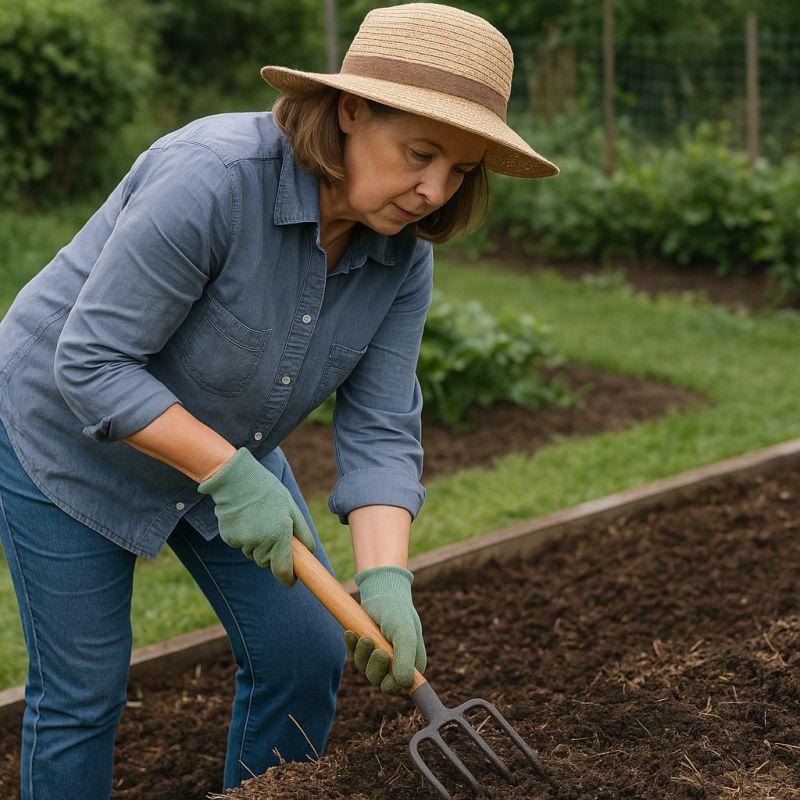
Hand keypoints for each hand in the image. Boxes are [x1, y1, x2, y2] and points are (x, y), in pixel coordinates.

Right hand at [197, 448, 315, 585]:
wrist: (237, 480)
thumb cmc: (269, 493)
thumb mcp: (291, 508)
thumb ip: (302, 532)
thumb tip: (311, 552)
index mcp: (280, 535)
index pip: (282, 570)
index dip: (287, 578)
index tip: (291, 580)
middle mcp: (261, 542)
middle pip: (267, 562)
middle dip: (272, 553)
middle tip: (273, 530)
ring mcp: (244, 542)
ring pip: (254, 554)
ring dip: (258, 544)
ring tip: (258, 519)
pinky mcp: (230, 539)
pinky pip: (241, 546)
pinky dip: (244, 538)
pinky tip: (245, 520)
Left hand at [345, 566, 425, 693]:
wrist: (381, 590)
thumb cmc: (396, 610)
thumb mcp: (403, 632)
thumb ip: (405, 657)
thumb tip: (403, 683)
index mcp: (413, 663)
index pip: (401, 686)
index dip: (391, 682)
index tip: (384, 663)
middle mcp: (397, 664)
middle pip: (381, 682)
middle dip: (375, 667)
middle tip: (376, 648)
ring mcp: (380, 658)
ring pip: (366, 671)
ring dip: (362, 655)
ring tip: (363, 636)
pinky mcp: (365, 650)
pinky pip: (355, 657)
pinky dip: (352, 647)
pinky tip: (351, 634)